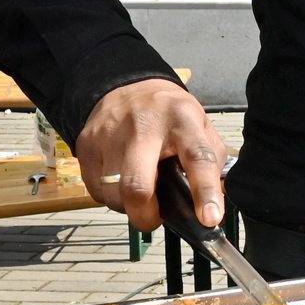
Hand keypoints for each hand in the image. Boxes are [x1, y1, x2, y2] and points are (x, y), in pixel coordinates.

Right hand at [76, 77, 225, 230]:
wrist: (127, 85)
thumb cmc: (170, 114)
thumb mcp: (201, 124)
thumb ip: (213, 160)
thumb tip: (217, 199)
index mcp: (182, 120)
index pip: (197, 158)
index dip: (205, 192)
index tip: (210, 218)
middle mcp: (144, 126)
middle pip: (138, 185)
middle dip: (145, 215)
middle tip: (154, 219)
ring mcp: (110, 135)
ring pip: (114, 195)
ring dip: (129, 206)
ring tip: (141, 191)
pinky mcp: (87, 146)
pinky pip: (97, 191)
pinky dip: (112, 197)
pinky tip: (121, 181)